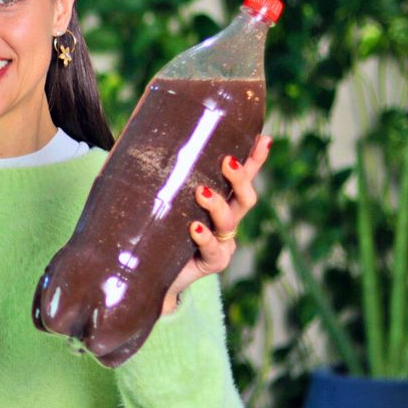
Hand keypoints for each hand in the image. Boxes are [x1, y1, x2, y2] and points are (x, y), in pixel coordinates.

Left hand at [161, 135, 271, 313]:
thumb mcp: (162, 199)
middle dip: (241, 178)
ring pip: (229, 221)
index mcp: (219, 201)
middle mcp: (225, 221)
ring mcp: (221, 243)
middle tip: (227, 161)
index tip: (264, 139)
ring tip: (201, 192)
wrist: (147, 271)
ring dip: (217, 205)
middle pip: (245, 198)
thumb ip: (164, 176)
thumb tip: (144, 135)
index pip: (241, 178)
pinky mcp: (212, 263)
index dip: (255, 160)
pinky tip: (195, 228)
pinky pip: (214, 249)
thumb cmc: (154, 227)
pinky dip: (205, 237)